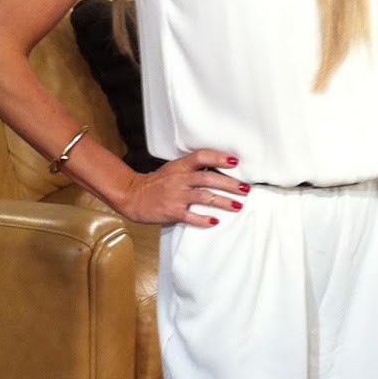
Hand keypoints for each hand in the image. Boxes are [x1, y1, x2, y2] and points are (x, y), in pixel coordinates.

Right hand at [119, 148, 248, 226]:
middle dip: (229, 184)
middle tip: (245, 189)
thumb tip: (218, 169)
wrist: (133, 195)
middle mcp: (179, 179)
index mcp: (180, 166)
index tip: (235, 162)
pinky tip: (215, 221)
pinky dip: (204, 219)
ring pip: (204, 197)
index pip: (201, 157)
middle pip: (209, 179)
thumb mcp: (173, 169)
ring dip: (223, 202)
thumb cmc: (156, 183)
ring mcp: (176, 196)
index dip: (218, 158)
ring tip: (238, 206)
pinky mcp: (172, 211)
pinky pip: (191, 216)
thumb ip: (192, 169)